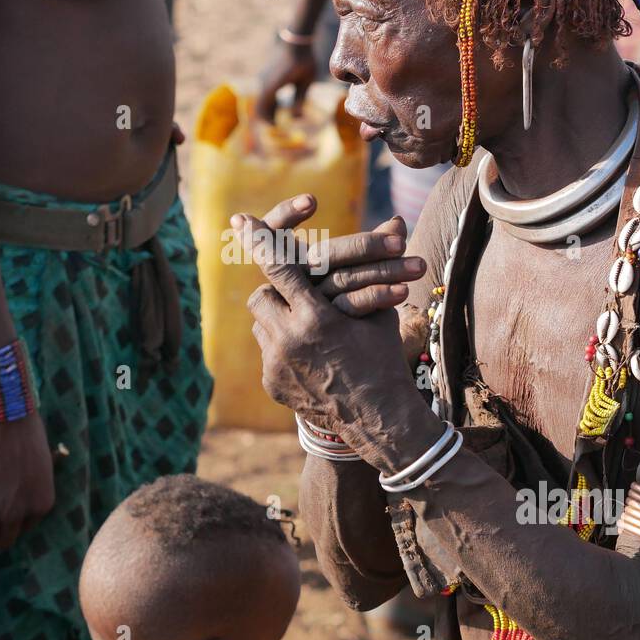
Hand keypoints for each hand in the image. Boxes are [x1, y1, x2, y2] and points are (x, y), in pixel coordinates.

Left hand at [234, 207, 417, 430]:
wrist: (377, 420)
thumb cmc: (384, 360)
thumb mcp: (381, 311)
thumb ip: (376, 266)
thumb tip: (398, 219)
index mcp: (316, 318)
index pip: (278, 267)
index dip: (259, 240)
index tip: (241, 219)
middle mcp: (288, 340)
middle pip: (261, 295)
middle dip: (274, 290)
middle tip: (293, 291)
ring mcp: (276, 364)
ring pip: (260, 323)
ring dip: (277, 318)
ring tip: (303, 322)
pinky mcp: (271, 383)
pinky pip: (267, 351)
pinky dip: (281, 346)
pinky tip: (304, 352)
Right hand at [254, 40, 317, 122]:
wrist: (297, 40)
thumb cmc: (304, 60)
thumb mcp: (306, 82)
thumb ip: (300, 99)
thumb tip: (294, 116)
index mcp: (271, 86)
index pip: (263, 109)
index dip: (268, 120)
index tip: (277, 127)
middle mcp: (263, 82)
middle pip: (260, 105)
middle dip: (268, 116)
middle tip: (277, 125)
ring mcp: (263, 76)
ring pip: (261, 98)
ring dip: (268, 108)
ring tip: (278, 115)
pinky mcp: (266, 73)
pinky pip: (264, 90)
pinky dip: (269, 99)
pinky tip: (279, 101)